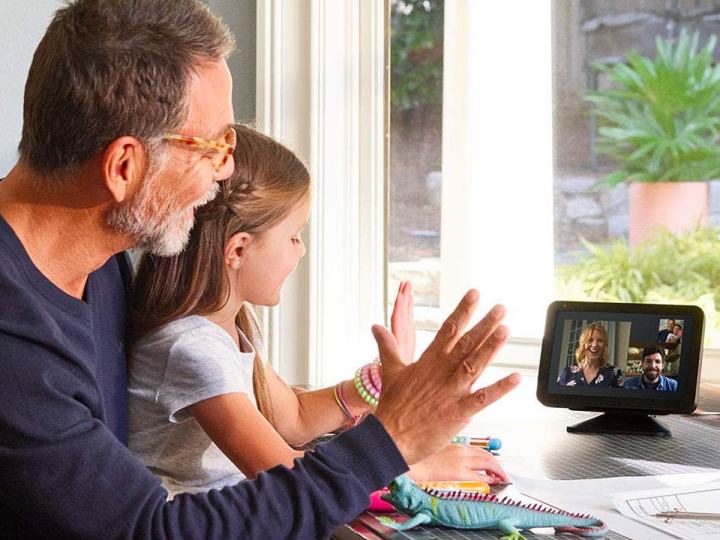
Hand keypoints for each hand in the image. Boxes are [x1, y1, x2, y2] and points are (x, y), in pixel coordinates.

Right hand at [373, 289, 519, 464]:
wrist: (390, 438)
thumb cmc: (392, 406)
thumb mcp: (391, 370)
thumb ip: (388, 346)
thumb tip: (376, 327)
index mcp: (428, 361)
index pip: (448, 330)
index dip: (463, 311)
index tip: (475, 295)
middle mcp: (442, 373)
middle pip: (466, 344)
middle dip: (485, 325)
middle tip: (501, 309)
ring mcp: (451, 392)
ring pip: (475, 365)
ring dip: (491, 348)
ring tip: (505, 330)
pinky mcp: (458, 412)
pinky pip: (483, 398)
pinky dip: (500, 388)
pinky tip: (515, 378)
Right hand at [408, 444, 508, 483]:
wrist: (400, 458)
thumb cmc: (410, 456)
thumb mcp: (427, 448)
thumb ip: (440, 451)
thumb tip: (447, 462)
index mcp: (451, 441)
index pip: (475, 447)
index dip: (487, 456)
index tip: (491, 463)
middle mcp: (458, 448)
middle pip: (485, 454)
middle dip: (497, 464)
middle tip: (502, 473)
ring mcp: (459, 459)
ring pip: (487, 461)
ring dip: (498, 470)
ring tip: (502, 478)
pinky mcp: (457, 472)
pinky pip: (480, 475)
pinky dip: (490, 478)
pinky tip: (494, 482)